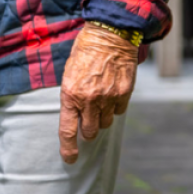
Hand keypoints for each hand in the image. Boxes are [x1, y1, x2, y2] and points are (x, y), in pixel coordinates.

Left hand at [58, 23, 138, 163]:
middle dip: (87, 132)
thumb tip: (74, 114)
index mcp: (70, 94)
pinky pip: (119, 112)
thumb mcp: (69, 72)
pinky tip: (111, 94)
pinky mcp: (124, 94)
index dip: (68, 148)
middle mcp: (89, 100)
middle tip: (86, 124)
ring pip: (105, 123)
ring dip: (101, 119)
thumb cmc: (85, 51)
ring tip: (99, 102)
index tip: (69, 159)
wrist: (109, 35)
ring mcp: (108, 98)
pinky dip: (115, 108)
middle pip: (89, 132)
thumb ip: (71, 95)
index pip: (68, 130)